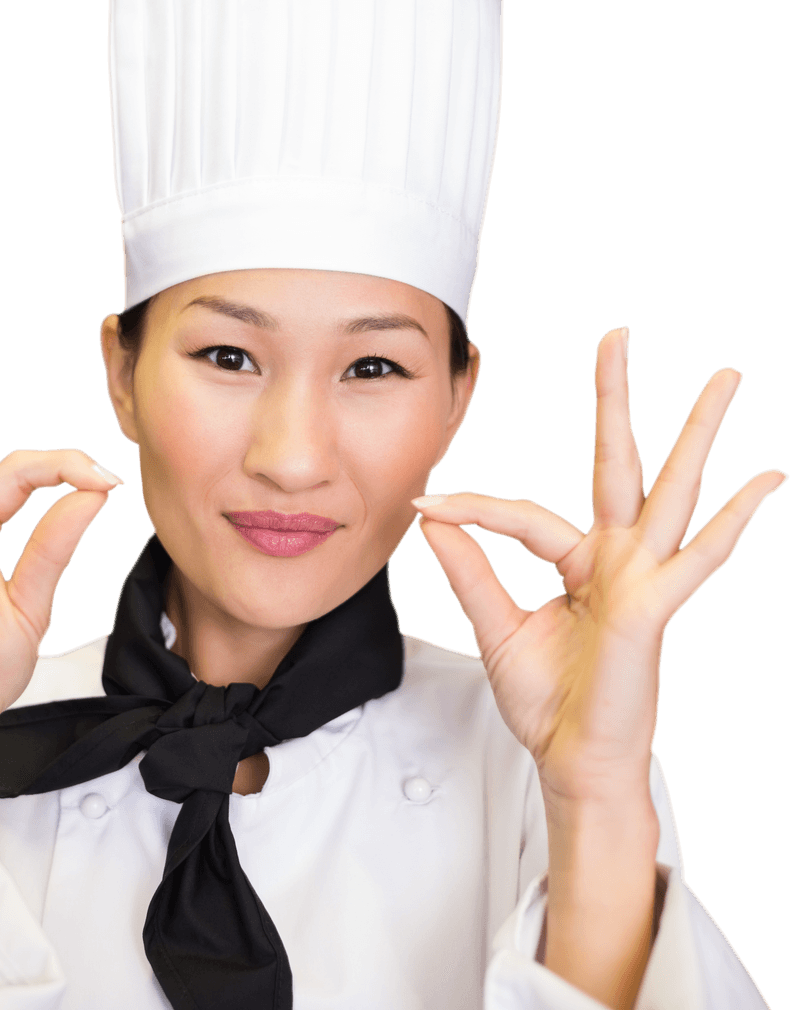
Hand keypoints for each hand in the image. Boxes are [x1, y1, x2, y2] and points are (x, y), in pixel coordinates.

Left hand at [413, 326, 785, 804]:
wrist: (570, 758)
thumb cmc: (544, 699)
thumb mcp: (493, 623)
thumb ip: (470, 568)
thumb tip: (434, 517)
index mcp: (577, 561)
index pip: (522, 513)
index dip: (472, 509)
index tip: (427, 504)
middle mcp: (615, 559)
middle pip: (618, 463)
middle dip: (616, 399)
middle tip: (618, 335)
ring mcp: (642, 578)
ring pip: (673, 491)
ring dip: (697, 433)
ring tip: (726, 378)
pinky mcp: (655, 607)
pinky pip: (699, 558)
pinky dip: (735, 520)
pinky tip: (767, 481)